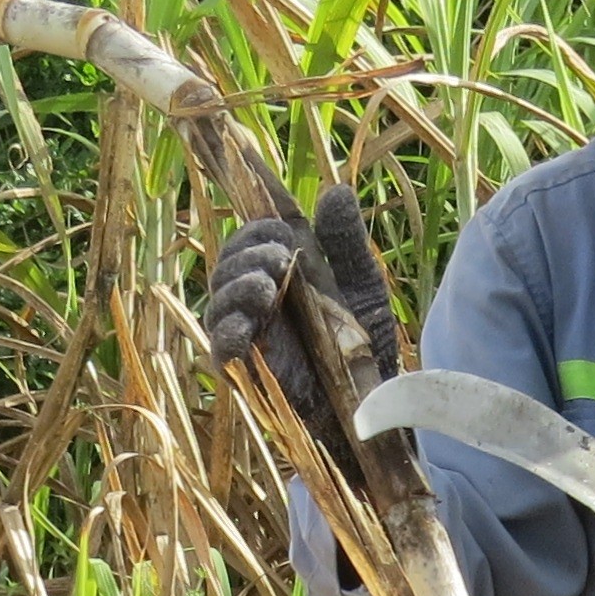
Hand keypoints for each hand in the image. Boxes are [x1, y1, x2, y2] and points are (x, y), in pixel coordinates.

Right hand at [201, 183, 398, 451]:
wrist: (374, 406)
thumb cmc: (366, 346)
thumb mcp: (361, 286)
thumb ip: (345, 242)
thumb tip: (336, 190)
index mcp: (285, 270)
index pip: (260, 231)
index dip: (260, 214)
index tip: (270, 196)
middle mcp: (260, 295)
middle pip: (232, 259)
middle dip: (251, 250)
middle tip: (282, 256)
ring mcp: (249, 330)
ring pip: (220, 296)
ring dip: (239, 283)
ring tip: (268, 286)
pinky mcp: (245, 369)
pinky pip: (221, 345)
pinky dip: (228, 331)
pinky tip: (248, 325)